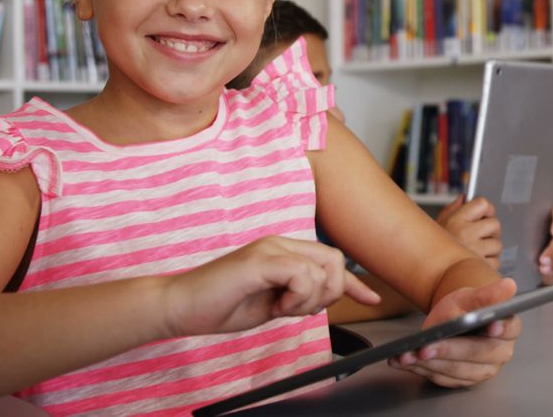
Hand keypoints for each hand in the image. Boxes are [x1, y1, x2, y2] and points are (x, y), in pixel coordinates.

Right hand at [162, 236, 380, 336]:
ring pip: (321, 269)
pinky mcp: (260, 260)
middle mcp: (279, 242)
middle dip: (329, 293)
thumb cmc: (220, 305)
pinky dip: (297, 297)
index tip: (371, 300)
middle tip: (297, 310)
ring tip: (280, 308)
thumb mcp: (271, 304)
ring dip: (308, 300)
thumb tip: (323, 300)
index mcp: (282, 251)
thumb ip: (298, 297)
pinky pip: (301, 275)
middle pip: (334, 261)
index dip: (353, 283)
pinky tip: (276, 306)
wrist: (181, 306)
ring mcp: (270, 248)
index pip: (331, 260)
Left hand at [388, 278, 520, 387]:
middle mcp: (500, 353)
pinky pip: (443, 378)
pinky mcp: (463, 380)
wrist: (454, 318)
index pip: (508, 329)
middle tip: (425, 347)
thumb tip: (509, 285)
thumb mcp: (472, 296)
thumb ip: (487, 295)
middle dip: (449, 350)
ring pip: (457, 370)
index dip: (499, 328)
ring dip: (429, 364)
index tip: (489, 326)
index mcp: (509, 328)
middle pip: (477, 353)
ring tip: (407, 354)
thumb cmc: (466, 306)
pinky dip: (422, 370)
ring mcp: (483, 370)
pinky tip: (406, 361)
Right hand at [437, 195, 502, 269]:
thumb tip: (465, 197)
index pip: (483, 204)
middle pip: (495, 224)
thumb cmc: (433, 249)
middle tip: (483, 236)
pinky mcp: (480, 267)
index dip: (487, 209)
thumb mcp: (438, 225)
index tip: (486, 214)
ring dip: (491, 250)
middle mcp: (465, 233)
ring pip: (497, 245)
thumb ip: (453, 209)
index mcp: (455, 220)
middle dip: (491, 231)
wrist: (427, 274)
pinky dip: (489, 265)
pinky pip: (496, 262)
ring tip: (478, 252)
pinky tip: (476, 264)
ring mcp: (474, 251)